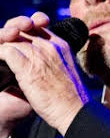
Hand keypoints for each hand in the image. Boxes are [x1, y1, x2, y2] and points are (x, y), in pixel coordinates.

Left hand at [0, 12, 88, 136]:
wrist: (74, 112)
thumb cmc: (70, 98)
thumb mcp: (66, 71)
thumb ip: (53, 61)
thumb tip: (41, 62)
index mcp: (60, 45)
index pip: (37, 26)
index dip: (23, 30)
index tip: (16, 40)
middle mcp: (50, 46)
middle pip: (21, 29)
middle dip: (8, 36)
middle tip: (3, 50)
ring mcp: (39, 56)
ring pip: (11, 38)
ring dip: (1, 46)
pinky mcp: (28, 68)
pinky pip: (6, 51)